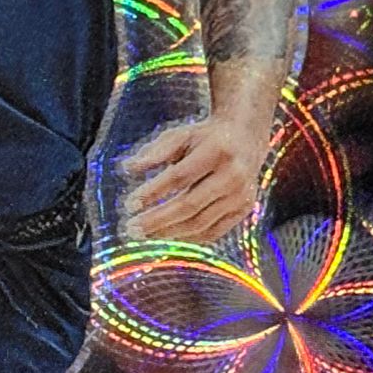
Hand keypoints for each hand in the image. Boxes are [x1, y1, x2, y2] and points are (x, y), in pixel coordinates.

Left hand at [120, 114, 264, 244]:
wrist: (245, 138)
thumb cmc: (204, 137)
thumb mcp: (180, 136)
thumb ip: (154, 152)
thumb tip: (127, 169)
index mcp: (217, 150)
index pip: (179, 177)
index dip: (153, 192)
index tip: (129, 204)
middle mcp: (233, 175)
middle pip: (189, 205)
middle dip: (157, 220)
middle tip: (132, 228)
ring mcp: (241, 195)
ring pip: (200, 223)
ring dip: (168, 232)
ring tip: (144, 234)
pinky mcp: (244, 209)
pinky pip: (213, 232)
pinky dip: (188, 237)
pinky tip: (168, 234)